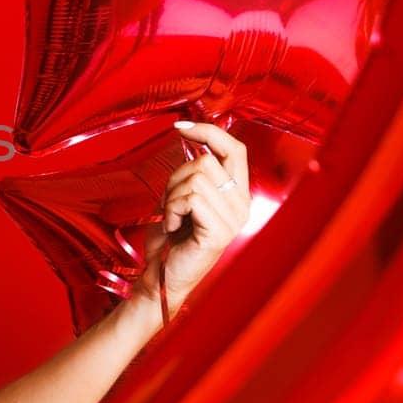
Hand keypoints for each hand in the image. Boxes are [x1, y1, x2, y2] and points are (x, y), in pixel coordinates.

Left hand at [135, 120, 250, 321]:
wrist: (161, 276)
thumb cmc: (170, 239)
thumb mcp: (182, 197)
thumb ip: (194, 172)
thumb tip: (192, 135)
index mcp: (236, 194)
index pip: (235, 148)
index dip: (209, 131)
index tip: (180, 127)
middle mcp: (241, 205)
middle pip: (205, 162)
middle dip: (175, 178)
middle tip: (170, 204)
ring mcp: (234, 219)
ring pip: (195, 179)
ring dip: (171, 197)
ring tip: (172, 218)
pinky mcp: (219, 232)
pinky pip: (190, 199)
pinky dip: (170, 210)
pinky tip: (171, 227)